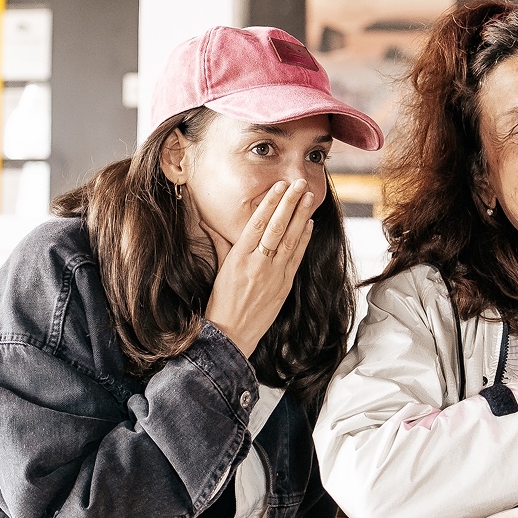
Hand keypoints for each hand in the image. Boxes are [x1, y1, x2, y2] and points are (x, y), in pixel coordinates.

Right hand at [203, 179, 314, 357]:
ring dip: (301, 216)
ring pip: (290, 239)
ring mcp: (274, 274)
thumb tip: (208, 222)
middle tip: (299, 183)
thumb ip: (219, 243)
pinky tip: (310, 224)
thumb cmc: (222, 302)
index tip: (278, 186)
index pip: (257, 223)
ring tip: (309, 196)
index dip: (270, 203)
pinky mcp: (285, 285)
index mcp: (239, 257)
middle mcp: (258, 263)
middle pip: (276, 227)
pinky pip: (296, 257)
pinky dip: (304, 239)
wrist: (232, 334)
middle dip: (289, 203)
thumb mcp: (220, 269)